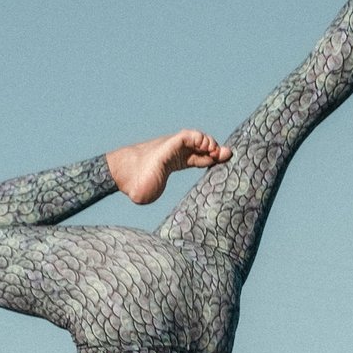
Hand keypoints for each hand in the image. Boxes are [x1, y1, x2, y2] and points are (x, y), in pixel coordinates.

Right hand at [108, 129, 231, 205]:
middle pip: (202, 147)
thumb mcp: (155, 192)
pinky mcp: (169, 143)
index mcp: (174, 163)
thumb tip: (169, 217)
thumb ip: (164, 195)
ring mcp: (172, 146)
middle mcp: (175, 152)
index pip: (199, 158)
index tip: (227, 161)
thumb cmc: (137, 186)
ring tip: (216, 153)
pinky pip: (189, 136)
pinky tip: (207, 148)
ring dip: (210, 143)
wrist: (125, 177)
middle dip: (217, 151)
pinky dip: (201, 139)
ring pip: (197, 138)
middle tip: (228, 157)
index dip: (213, 160)